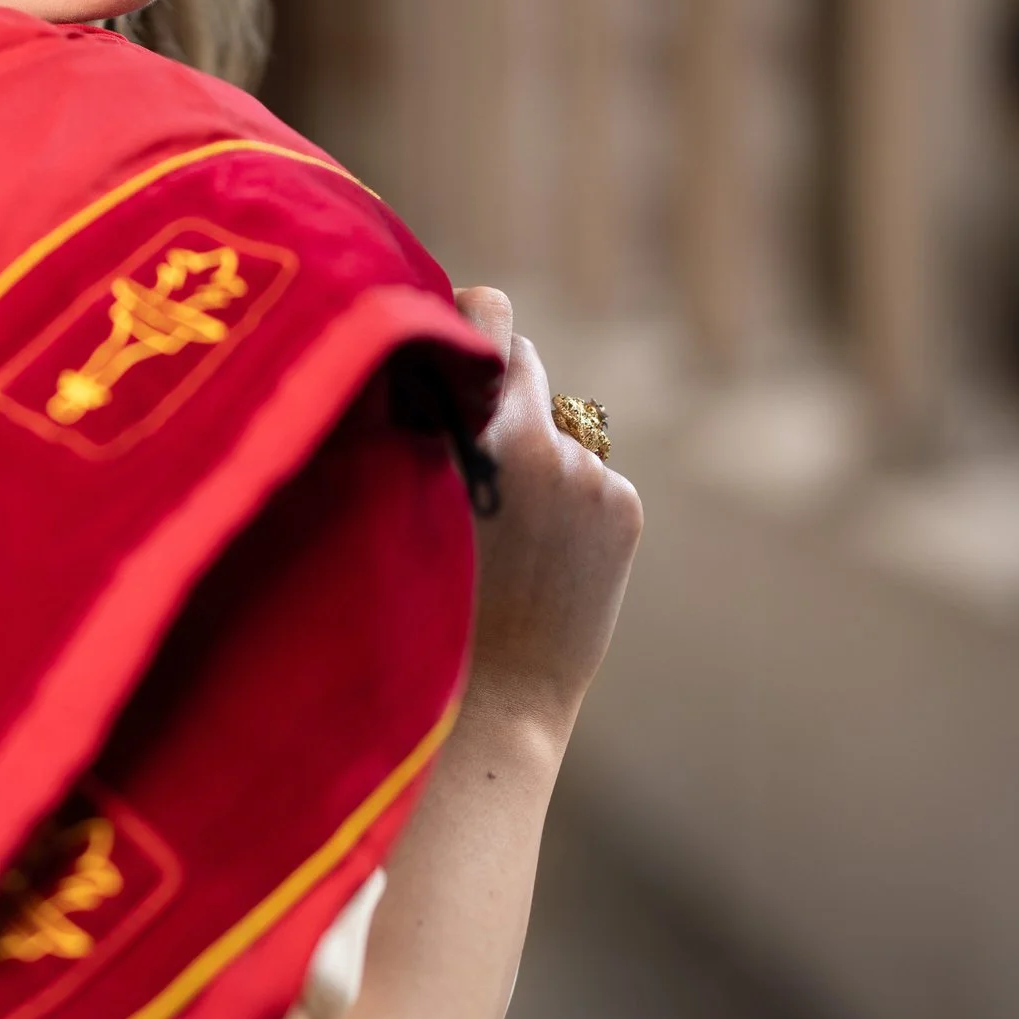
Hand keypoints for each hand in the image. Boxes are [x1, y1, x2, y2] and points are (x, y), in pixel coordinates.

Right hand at [453, 288, 641, 749]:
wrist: (489, 702)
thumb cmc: (415, 606)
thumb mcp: (396, 500)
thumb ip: (427, 430)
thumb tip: (458, 368)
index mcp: (460, 426)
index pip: (485, 315)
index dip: (468, 321)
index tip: (451, 333)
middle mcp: (531, 434)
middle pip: (524, 364)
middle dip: (500, 391)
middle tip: (470, 445)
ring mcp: (585, 471)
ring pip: (556, 432)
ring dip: (534, 458)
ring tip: (500, 538)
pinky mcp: (621, 503)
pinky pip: (588, 476)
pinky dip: (568, 503)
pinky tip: (540, 560)